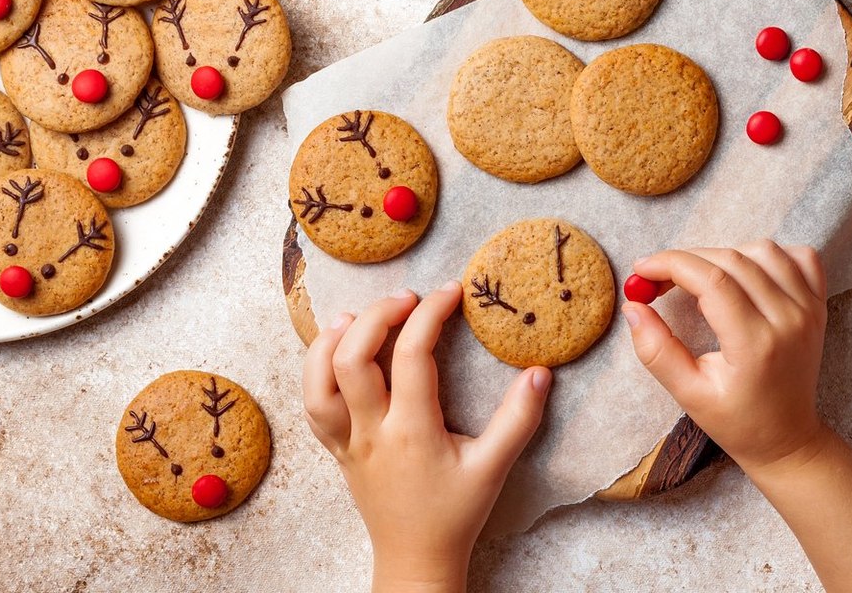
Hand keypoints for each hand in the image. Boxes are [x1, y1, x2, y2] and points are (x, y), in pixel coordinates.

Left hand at [303, 281, 552, 592]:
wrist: (416, 560)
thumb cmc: (455, 514)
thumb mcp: (494, 468)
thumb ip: (518, 420)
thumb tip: (539, 372)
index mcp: (413, 431)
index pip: (413, 356)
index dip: (431, 314)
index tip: (451, 292)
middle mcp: (371, 432)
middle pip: (353, 358)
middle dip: (377, 315)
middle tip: (408, 298)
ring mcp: (347, 441)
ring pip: (318, 381)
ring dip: (333, 340)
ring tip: (357, 316)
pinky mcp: (336, 449)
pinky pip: (312, 405)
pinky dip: (315, 370)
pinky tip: (334, 351)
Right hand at [622, 240, 827, 473]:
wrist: (787, 439)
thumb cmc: (737, 422)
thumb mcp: (687, 394)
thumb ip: (656, 350)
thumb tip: (633, 307)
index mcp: (755, 344)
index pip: (710, 280)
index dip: (670, 265)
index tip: (641, 270)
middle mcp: (788, 319)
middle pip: (731, 260)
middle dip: (685, 260)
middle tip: (657, 279)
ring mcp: (808, 310)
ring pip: (763, 251)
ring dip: (722, 254)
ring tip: (698, 279)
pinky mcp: (818, 306)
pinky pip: (799, 257)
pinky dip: (768, 255)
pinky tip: (744, 273)